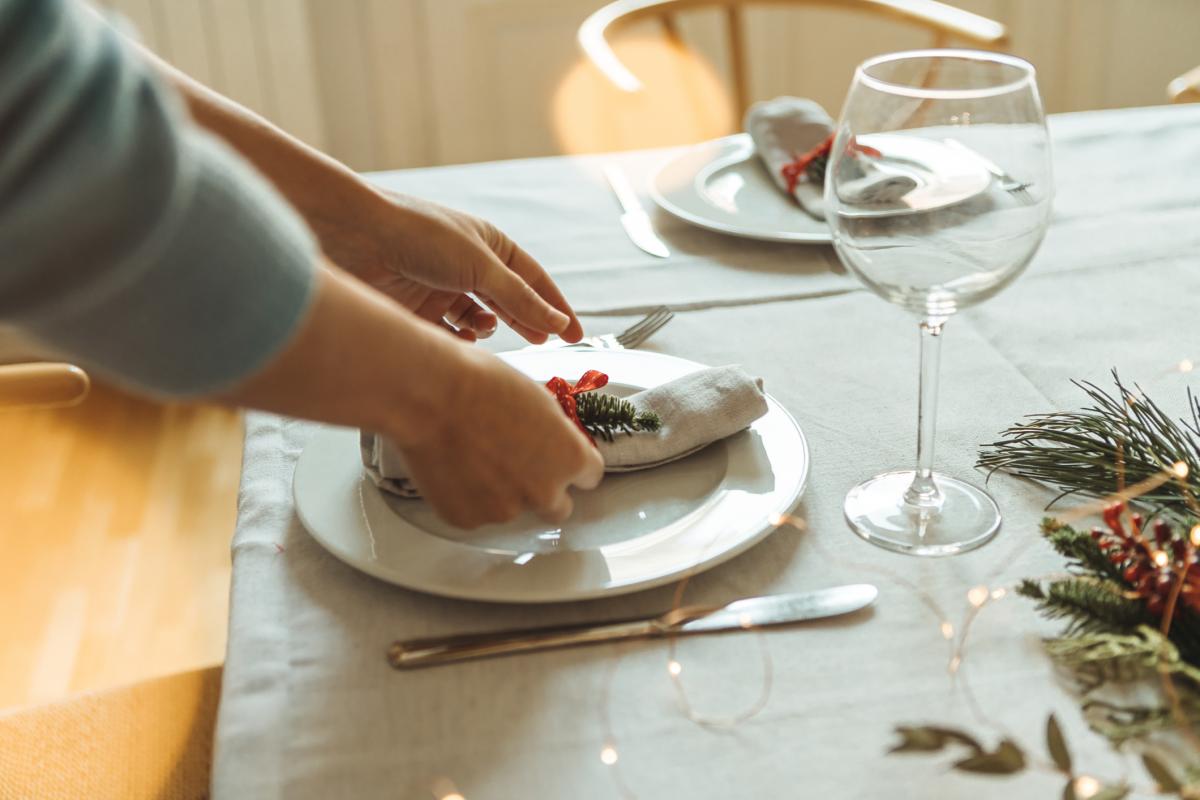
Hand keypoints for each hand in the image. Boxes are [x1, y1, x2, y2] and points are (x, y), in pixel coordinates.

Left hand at [317, 190, 583, 343]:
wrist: (355, 238)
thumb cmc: (419, 235)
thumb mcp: (482, 266)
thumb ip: (520, 300)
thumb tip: (557, 322)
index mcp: (489, 245)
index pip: (534, 281)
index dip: (555, 307)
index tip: (575, 334)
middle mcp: (467, 266)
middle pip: (508, 302)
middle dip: (525, 323)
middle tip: (544, 344)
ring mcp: (441, 288)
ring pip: (477, 320)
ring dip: (487, 329)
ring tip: (488, 332)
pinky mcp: (416, 309)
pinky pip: (447, 334)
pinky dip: (457, 342)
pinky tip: (462, 343)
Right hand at [391, 347, 604, 527]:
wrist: (429, 395)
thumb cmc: (481, 384)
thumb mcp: (538, 400)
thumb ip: (553, 433)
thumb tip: (551, 441)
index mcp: (570, 459)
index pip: (590, 476)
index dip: (572, 464)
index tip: (557, 457)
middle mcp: (544, 493)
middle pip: (558, 507)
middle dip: (543, 489)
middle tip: (518, 465)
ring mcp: (505, 511)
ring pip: (512, 509)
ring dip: (501, 492)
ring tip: (474, 457)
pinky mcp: (467, 519)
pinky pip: (475, 513)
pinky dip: (468, 497)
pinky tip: (455, 468)